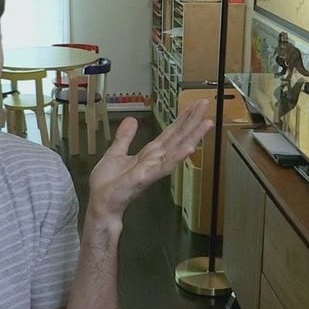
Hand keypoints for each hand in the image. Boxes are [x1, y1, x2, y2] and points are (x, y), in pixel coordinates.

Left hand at [88, 100, 213, 218]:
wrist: (100, 204)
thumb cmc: (108, 184)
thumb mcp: (115, 153)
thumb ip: (125, 137)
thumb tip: (132, 119)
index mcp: (149, 154)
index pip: (170, 133)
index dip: (182, 119)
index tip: (193, 106)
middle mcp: (156, 160)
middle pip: (178, 137)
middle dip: (192, 121)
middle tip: (205, 103)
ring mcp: (154, 169)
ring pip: (178, 149)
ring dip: (193, 136)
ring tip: (208, 122)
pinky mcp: (147, 177)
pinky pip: (165, 166)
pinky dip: (178, 157)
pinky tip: (191, 148)